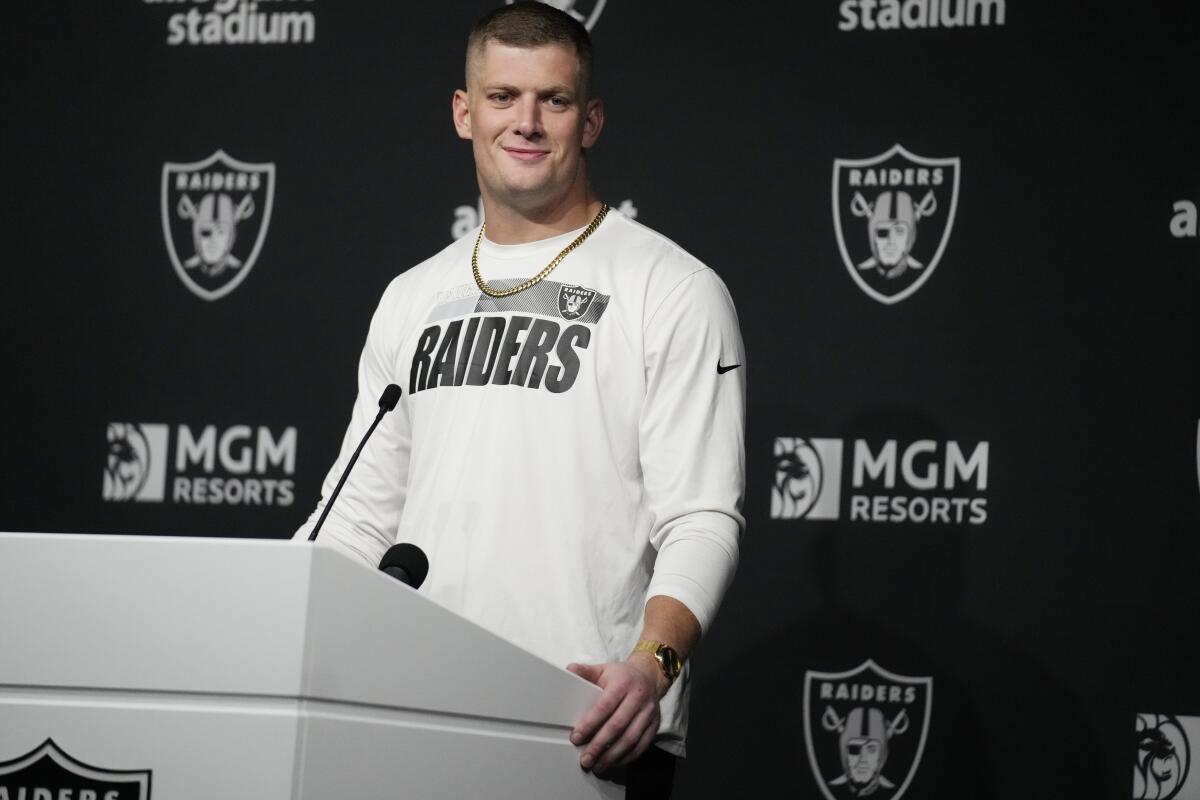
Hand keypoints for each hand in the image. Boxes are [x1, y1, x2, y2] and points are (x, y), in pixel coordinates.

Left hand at [566, 658, 663, 773]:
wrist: (649, 677)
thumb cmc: (622, 676)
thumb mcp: (603, 669)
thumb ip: (585, 672)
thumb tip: (568, 671)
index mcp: (623, 683)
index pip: (604, 706)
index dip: (590, 724)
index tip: (576, 737)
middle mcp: (638, 698)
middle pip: (617, 726)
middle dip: (599, 745)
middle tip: (585, 758)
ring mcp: (648, 713)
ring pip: (630, 739)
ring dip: (612, 756)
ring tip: (597, 765)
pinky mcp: (655, 725)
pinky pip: (641, 745)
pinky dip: (627, 757)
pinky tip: (614, 762)